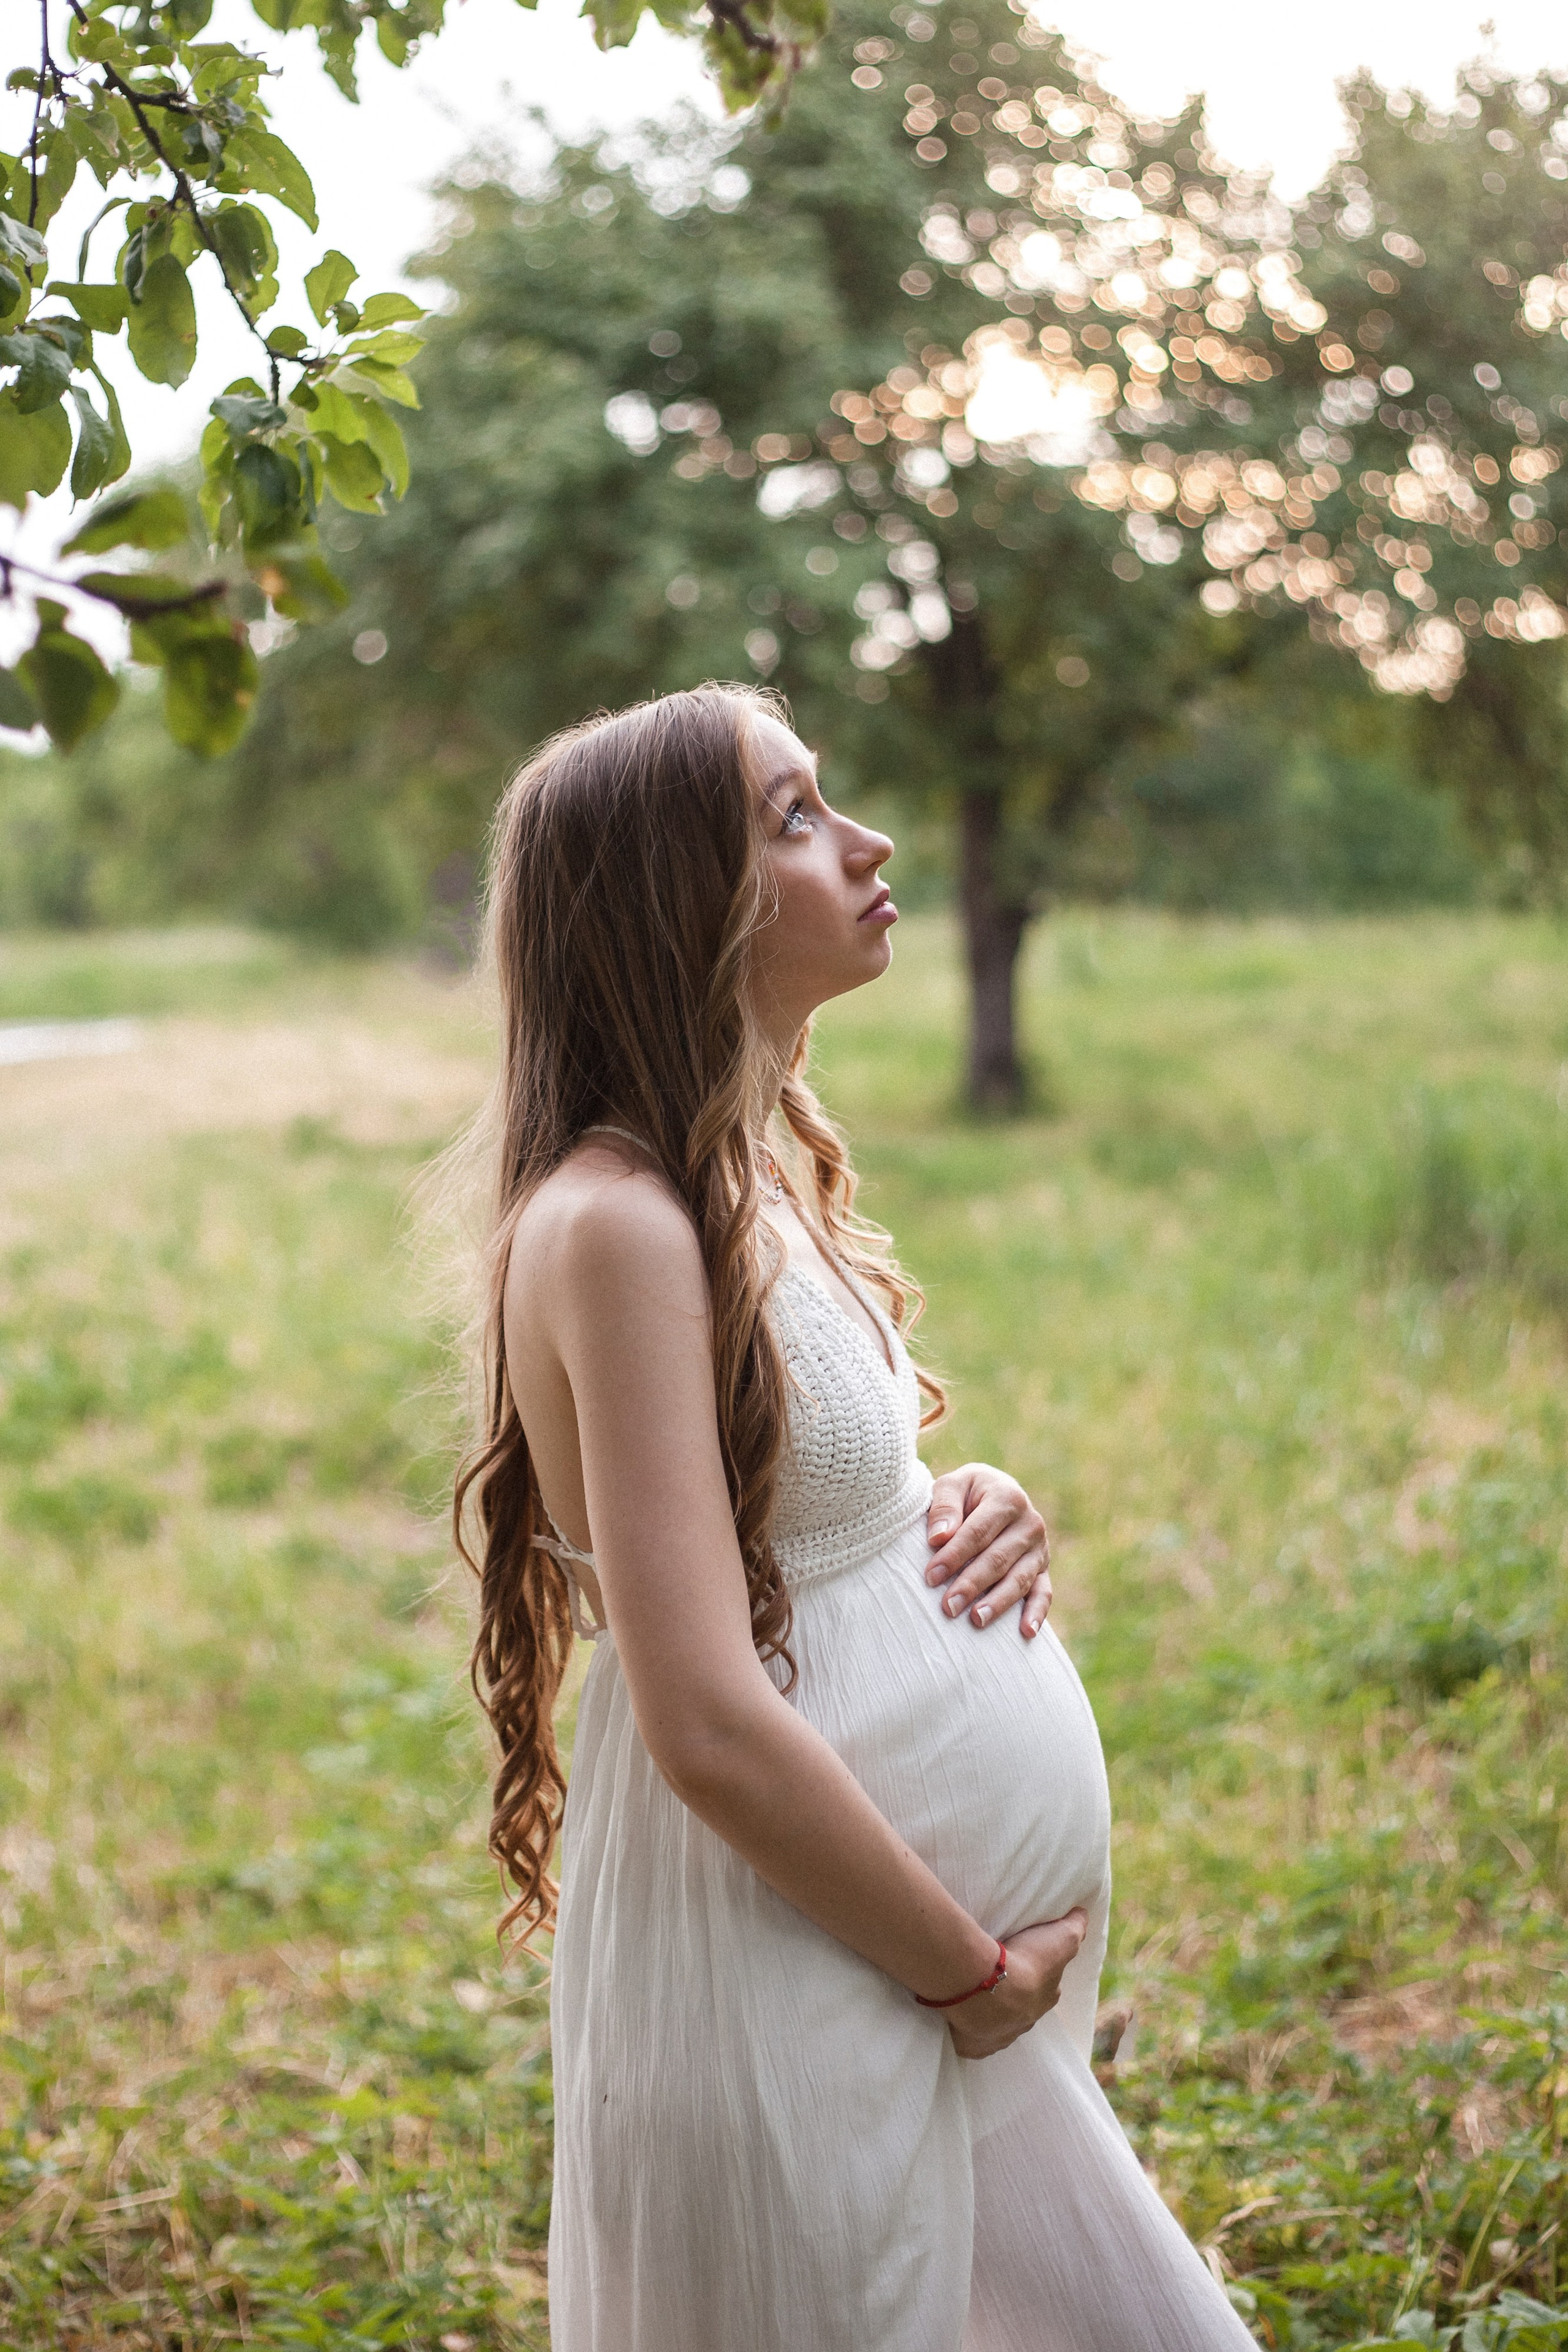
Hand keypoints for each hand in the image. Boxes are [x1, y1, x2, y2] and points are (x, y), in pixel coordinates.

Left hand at [925, 1462, 1051, 1637]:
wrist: (993, 1493)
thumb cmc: (966, 1494)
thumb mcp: (952, 1485)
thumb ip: (944, 1506)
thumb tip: (939, 1538)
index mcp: (1007, 1497)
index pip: (978, 1532)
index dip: (954, 1555)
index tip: (932, 1576)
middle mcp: (1030, 1523)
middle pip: (998, 1559)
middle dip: (971, 1584)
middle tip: (948, 1606)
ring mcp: (1040, 1548)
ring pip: (1019, 1579)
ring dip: (998, 1602)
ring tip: (976, 1620)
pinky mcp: (1043, 1568)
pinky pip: (1044, 1593)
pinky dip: (1037, 1613)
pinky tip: (1026, 1632)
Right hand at [945, 1910, 1088, 2059]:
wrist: (987, 1986)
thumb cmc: (1025, 1962)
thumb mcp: (1060, 1939)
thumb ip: (1074, 1927)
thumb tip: (1083, 1914)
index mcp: (1044, 1999)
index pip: (1046, 1988)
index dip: (1038, 1977)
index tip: (1026, 1965)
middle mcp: (1024, 2022)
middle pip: (1021, 2008)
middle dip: (1014, 1997)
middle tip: (998, 1979)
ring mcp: (998, 2037)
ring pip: (997, 2025)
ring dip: (990, 2014)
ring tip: (975, 1996)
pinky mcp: (972, 2045)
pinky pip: (972, 2041)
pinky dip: (968, 2033)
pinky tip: (960, 2021)